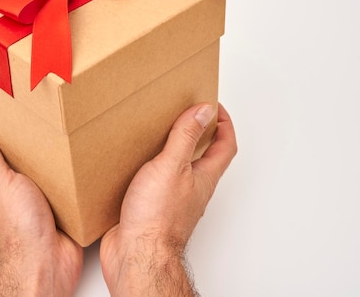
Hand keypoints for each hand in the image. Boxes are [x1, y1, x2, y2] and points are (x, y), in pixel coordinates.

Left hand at [0, 126, 82, 295]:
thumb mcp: (0, 182)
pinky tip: (65, 174)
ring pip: (28, 184)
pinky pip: (52, 196)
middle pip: (0, 174)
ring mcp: (26, 211)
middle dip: (6, 156)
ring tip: (44, 150)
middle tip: (15, 136)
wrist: (47, 260)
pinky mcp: (50, 217)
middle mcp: (4, 204)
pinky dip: (58, 186)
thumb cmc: (20, 230)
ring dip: (35, 170)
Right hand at [100, 103, 236, 296]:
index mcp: (203, 178)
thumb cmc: (156, 218)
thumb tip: (203, 110)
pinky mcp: (150, 208)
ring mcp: (171, 200)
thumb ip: (186, 137)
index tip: (213, 106)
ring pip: (178, 170)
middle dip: (200, 134)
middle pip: (205, 157)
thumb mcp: (172, 166)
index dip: (224, 124)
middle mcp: (191, 189)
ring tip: (158, 133)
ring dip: (172, 150)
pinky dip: (148, 168)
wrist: (136, 254)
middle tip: (189, 115)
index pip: (225, 146)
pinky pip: (154, 182)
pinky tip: (133, 163)